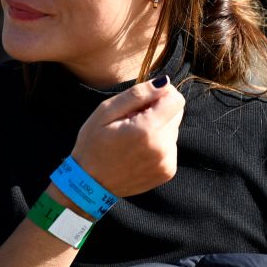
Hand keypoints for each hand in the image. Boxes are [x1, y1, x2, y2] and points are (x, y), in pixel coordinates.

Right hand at [71, 76, 184, 196]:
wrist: (90, 184)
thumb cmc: (93, 144)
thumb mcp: (106, 111)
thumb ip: (138, 94)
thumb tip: (165, 83)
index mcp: (147, 130)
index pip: (176, 99)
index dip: (161, 94)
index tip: (144, 100)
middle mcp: (162, 148)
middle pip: (176, 114)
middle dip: (158, 111)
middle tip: (133, 121)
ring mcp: (167, 162)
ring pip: (173, 130)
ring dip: (157, 128)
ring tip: (133, 138)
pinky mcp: (168, 172)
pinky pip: (170, 147)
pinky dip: (158, 144)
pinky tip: (138, 150)